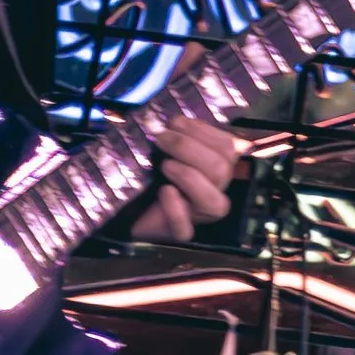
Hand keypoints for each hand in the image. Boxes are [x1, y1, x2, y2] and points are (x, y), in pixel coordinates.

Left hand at [130, 113, 241, 243]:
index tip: (175, 122)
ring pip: (214, 203)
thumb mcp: (165, 148)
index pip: (229, 148)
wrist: (125, 205)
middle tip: (160, 138)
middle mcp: (214, 192)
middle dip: (189, 148)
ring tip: (163, 164)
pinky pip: (184, 229)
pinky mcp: (176, 235)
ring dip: (188, 175)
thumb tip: (174, 119)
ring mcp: (198, 217)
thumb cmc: (148, 172)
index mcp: (216, 168)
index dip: (203, 132)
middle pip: (222, 171)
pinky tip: (164, 192)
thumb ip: (178, 135)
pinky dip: (175, 209)